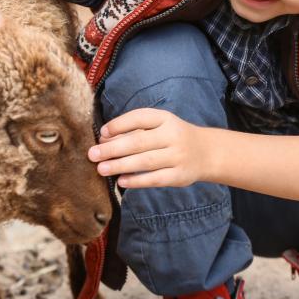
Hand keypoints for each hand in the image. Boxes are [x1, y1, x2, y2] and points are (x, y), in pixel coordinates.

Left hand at [87, 108, 209, 188]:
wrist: (206, 153)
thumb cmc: (172, 137)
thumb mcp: (159, 126)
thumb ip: (134, 129)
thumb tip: (104, 139)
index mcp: (165, 118)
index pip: (139, 117)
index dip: (119, 124)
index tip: (102, 133)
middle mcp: (173, 136)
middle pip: (139, 142)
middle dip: (113, 148)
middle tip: (92, 154)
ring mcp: (177, 156)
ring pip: (145, 162)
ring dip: (120, 165)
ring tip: (101, 169)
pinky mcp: (179, 176)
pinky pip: (155, 179)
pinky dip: (137, 181)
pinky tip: (121, 181)